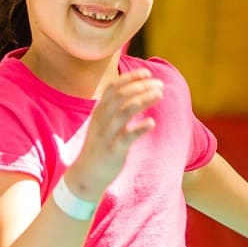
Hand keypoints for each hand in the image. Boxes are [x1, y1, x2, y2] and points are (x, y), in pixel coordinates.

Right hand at [64, 68, 162, 201]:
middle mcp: (102, 119)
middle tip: (160, 85)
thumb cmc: (100, 145)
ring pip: (124, 112)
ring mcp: (107, 134)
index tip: (147, 73)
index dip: (130, 77)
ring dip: (143, 100)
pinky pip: (127, 137)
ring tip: (159, 94)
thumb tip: (133, 91)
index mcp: (100, 111)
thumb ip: (114, 107)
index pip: (114, 87)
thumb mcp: (102, 122)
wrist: (87, 173)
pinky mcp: (113, 150)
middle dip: (141, 86)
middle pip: (121, 96)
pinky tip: (152, 122)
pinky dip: (139, 128)